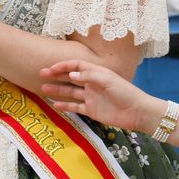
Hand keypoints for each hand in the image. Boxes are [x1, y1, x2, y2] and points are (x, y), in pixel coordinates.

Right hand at [38, 60, 160, 132]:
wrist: (137, 112)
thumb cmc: (125, 92)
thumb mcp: (108, 80)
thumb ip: (89, 76)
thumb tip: (71, 74)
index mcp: (96, 73)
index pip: (76, 66)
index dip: (64, 66)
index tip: (51, 68)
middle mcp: (91, 84)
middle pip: (70, 78)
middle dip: (56, 76)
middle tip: (41, 75)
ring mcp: (91, 97)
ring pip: (70, 92)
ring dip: (57, 90)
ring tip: (43, 89)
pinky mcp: (92, 110)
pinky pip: (75, 107)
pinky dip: (65, 106)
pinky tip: (54, 104)